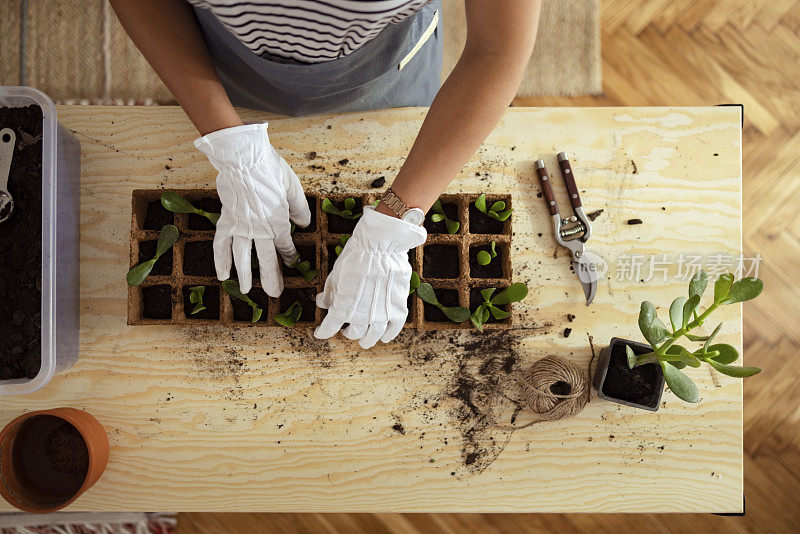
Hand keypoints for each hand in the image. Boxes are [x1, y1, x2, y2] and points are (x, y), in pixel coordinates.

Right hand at [194, 123, 309, 294]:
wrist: (243, 159)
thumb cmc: (271, 170)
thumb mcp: (293, 188)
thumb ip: (299, 209)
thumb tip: (303, 224)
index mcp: (277, 222)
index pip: (285, 245)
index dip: (289, 256)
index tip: (293, 263)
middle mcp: (259, 229)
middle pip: (265, 259)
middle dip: (271, 278)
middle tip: (274, 294)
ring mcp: (240, 226)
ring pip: (242, 256)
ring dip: (244, 275)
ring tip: (246, 290)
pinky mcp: (226, 219)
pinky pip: (221, 244)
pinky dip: (221, 259)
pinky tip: (222, 274)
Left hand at [314, 207, 425, 348]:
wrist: (381, 244)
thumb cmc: (355, 256)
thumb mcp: (335, 274)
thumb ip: (330, 292)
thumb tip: (322, 303)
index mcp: (342, 308)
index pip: (329, 328)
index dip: (322, 332)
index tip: (319, 332)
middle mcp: (362, 316)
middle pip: (353, 333)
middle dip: (347, 332)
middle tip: (346, 328)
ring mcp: (382, 314)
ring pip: (373, 336)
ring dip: (366, 339)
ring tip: (364, 339)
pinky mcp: (398, 308)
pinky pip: (393, 328)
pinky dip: (388, 334)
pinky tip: (384, 336)